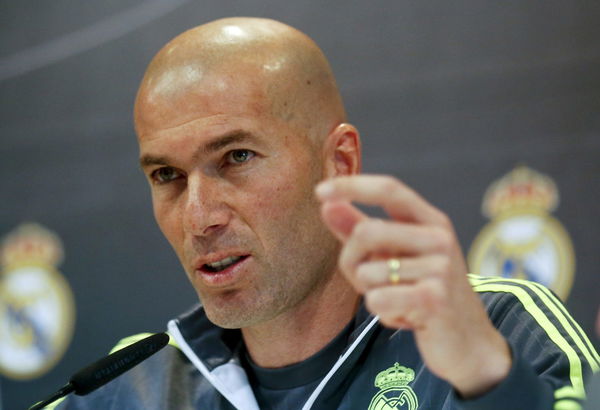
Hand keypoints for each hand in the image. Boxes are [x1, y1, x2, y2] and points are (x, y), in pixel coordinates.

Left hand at [316, 174, 510, 397]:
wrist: (467, 341)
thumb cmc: (423, 291)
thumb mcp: (393, 256)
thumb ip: (358, 229)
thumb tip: (326, 204)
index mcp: (430, 220)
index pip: (390, 189)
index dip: (353, 186)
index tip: (320, 191)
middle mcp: (440, 237)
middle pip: (366, 232)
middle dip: (350, 261)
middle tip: (366, 282)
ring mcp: (441, 267)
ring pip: (368, 272)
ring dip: (370, 293)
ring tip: (397, 301)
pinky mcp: (435, 299)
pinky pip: (378, 299)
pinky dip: (381, 312)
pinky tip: (405, 316)